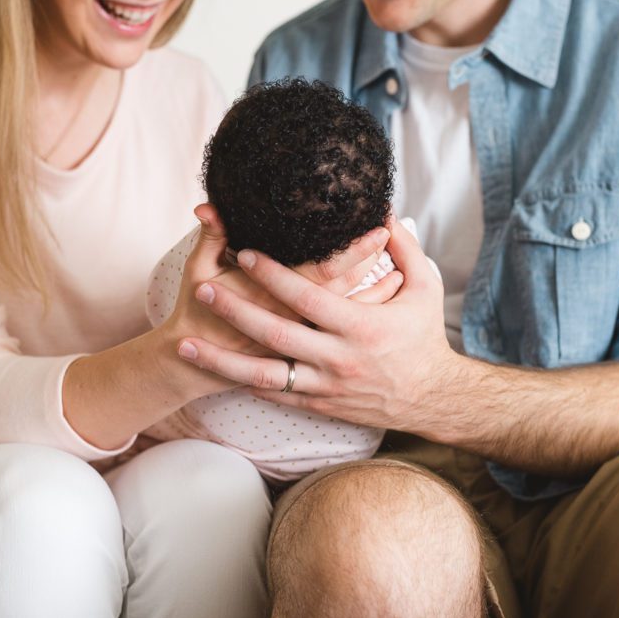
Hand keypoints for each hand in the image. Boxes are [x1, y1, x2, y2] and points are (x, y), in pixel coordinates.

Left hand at [176, 216, 460, 432]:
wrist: (432, 399)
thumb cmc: (425, 337)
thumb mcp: (425, 288)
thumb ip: (403, 248)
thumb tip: (384, 211)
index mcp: (360, 326)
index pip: (307, 297)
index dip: (273, 275)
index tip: (245, 253)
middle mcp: (338, 358)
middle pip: (275, 335)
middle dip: (234, 312)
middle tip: (201, 290)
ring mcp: (325, 386)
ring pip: (264, 376)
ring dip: (221, 360)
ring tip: (186, 345)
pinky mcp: (319, 405)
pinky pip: (275, 396)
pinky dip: (244, 382)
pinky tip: (216, 369)